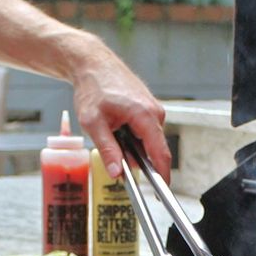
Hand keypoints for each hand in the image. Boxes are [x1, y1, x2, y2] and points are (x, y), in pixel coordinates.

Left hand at [70, 38, 170, 181]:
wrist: (92, 63)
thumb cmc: (93, 88)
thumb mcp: (93, 123)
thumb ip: (107, 149)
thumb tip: (117, 173)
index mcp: (145, 115)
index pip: (160, 153)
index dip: (162, 175)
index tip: (162, 192)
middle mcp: (155, 112)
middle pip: (154, 149)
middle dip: (137, 159)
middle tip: (114, 156)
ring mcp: (153, 110)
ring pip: (147, 141)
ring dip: (131, 146)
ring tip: (110, 132)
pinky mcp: (148, 109)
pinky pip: (145, 132)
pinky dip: (132, 137)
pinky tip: (116, 127)